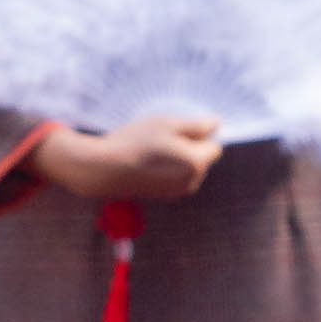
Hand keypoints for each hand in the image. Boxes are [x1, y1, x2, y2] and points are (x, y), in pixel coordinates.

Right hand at [39, 115, 228, 204]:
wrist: (104, 170)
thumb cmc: (136, 142)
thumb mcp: (168, 124)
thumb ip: (197, 126)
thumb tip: (216, 125)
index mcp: (197, 164)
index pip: (214, 146)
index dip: (199, 135)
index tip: (178, 130)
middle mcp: (192, 182)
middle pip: (202, 159)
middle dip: (189, 147)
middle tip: (162, 138)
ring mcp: (177, 192)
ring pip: (188, 168)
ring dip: (177, 158)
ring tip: (152, 150)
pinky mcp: (164, 196)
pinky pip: (175, 177)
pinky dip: (167, 169)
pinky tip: (147, 162)